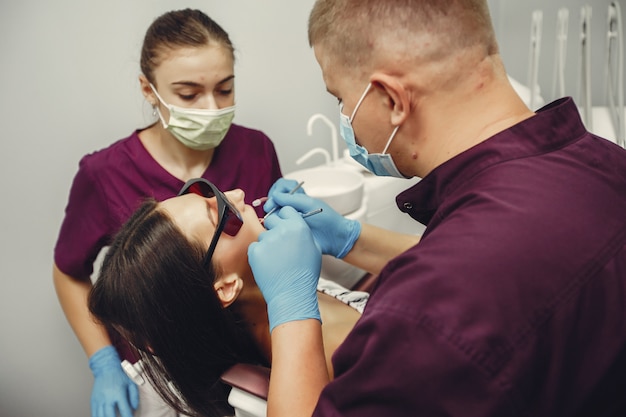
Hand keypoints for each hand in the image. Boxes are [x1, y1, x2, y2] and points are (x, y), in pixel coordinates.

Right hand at [89, 345, 138, 416]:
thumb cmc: (119, 375)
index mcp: (119, 393)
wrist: (106, 368)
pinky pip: (94, 413)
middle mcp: (108, 397)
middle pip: (110, 416)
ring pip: (101, 416)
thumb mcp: (131, 383)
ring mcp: (99, 400)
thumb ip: (134, 396)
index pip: (125, 410)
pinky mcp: (93, 401)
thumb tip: (134, 408)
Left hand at [248, 206, 321, 331]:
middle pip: (271, 219)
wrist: (292, 294)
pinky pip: (255, 246)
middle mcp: (282, 230)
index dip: (285, 218)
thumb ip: (303, 232)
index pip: (286, 210)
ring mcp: (267, 240)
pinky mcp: (255, 250)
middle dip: (274, 228)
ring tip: (277, 259)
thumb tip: (296, 224)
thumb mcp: (314, 248)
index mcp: (298, 226)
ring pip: (263, 235)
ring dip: (267, 243)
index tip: (284, 225)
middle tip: (280, 245)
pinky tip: (268, 264)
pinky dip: (259, 254)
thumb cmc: (305, 274)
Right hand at [264, 178, 360, 257]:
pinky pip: (276, 225)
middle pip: (274, 198)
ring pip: (273, 212)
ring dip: (271, 214)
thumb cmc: (327, 219)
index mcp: (298, 196)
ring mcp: (289, 218)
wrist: (334, 238)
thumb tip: (274, 196)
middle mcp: (292, 206)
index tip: (274, 200)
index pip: (281, 186)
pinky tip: (275, 228)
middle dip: (270, 202)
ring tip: (273, 220)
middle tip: (270, 210)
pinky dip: (273, 225)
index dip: (275, 191)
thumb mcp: (309, 204)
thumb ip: (292, 199)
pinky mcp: (288, 230)